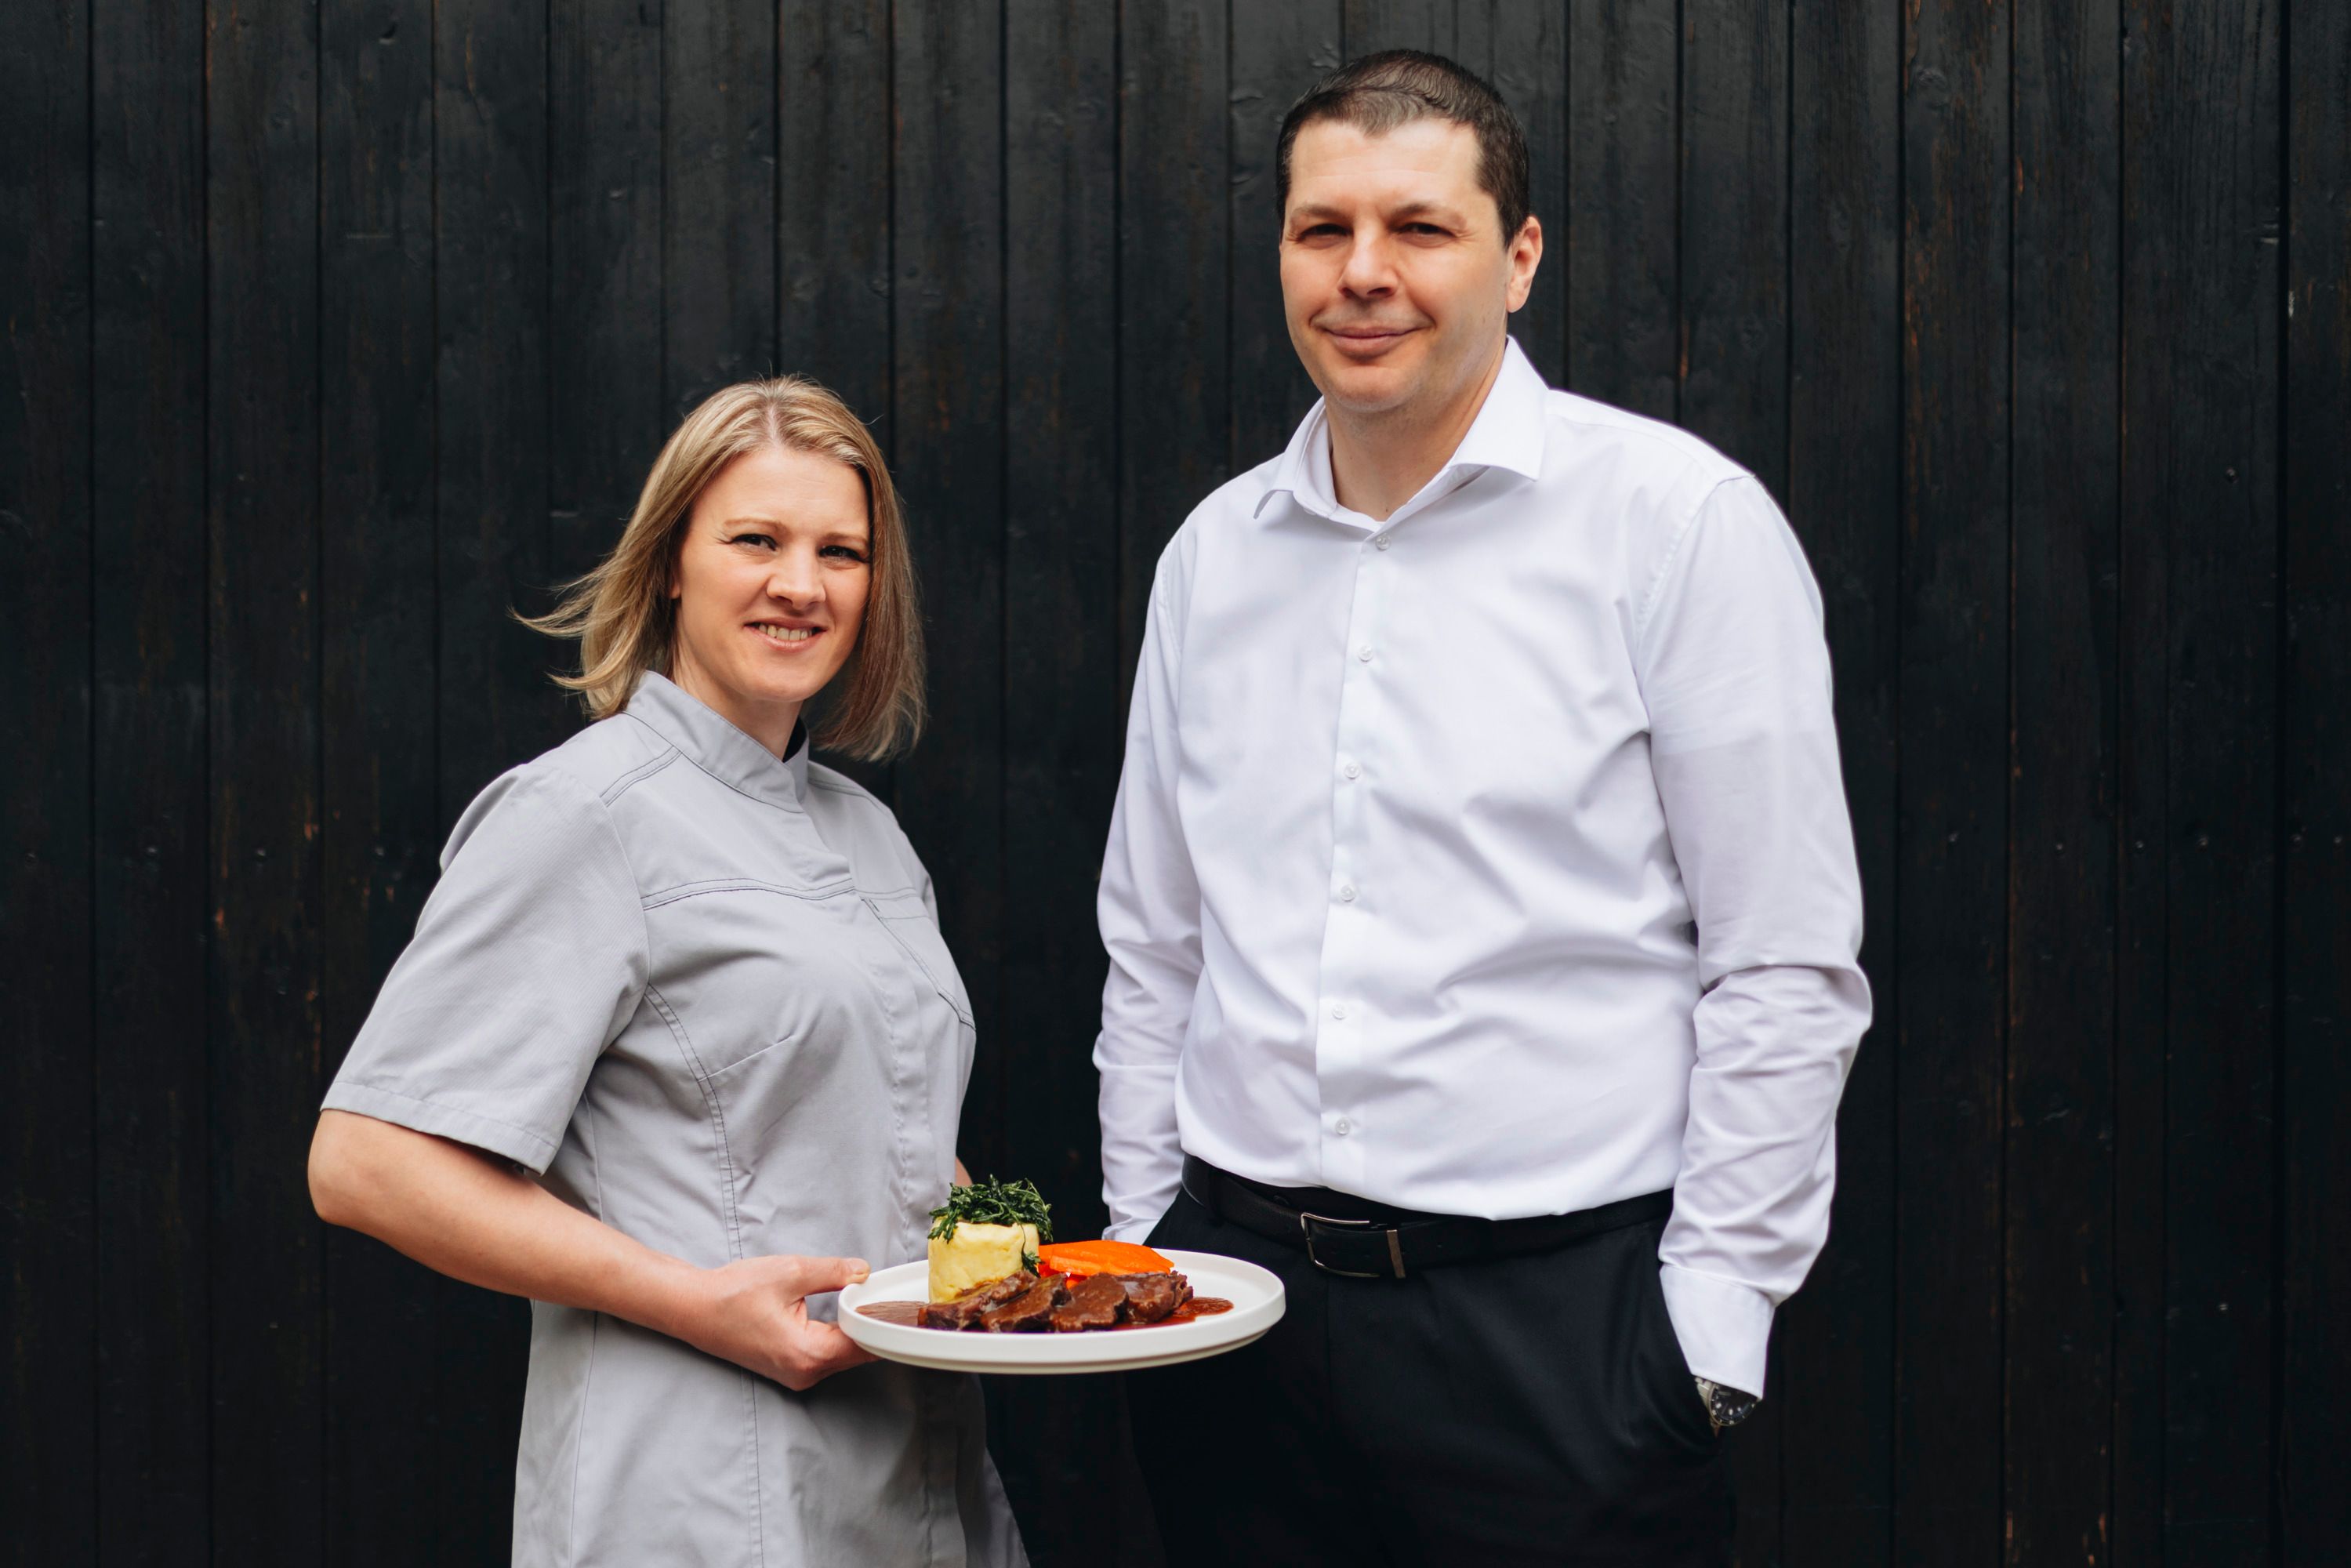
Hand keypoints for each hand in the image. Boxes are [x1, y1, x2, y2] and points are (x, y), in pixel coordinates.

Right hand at [673, 1254, 876, 1390]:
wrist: (693, 1309)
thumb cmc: (734, 1292)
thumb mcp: (791, 1272)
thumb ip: (834, 1273)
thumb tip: (864, 1272)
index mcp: (808, 1354)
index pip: (866, 1345)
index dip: (884, 1322)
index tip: (901, 1302)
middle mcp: (805, 1374)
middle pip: (858, 1354)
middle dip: (874, 1325)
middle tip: (890, 1296)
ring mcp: (796, 1376)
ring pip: (844, 1356)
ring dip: (856, 1331)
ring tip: (869, 1301)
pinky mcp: (789, 1370)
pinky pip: (827, 1356)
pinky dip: (839, 1337)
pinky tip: (846, 1314)